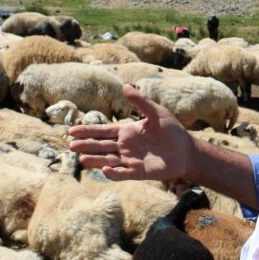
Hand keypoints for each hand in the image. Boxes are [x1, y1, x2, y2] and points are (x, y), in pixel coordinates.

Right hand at [69, 85, 193, 180]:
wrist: (187, 152)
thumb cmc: (173, 131)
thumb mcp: (157, 113)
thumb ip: (141, 101)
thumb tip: (125, 85)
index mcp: (127, 131)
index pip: (103, 131)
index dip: (88, 131)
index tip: (71, 131)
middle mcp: (125, 146)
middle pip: (101, 146)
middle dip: (86, 146)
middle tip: (71, 146)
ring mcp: (131, 160)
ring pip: (108, 160)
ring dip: (95, 160)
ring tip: (82, 159)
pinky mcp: (139, 173)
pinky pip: (123, 173)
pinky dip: (114, 173)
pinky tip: (105, 170)